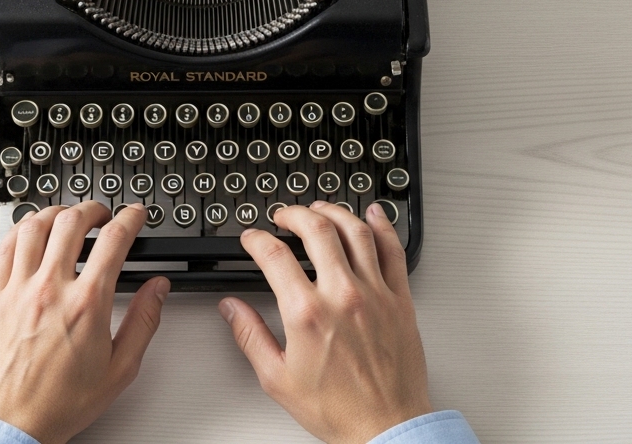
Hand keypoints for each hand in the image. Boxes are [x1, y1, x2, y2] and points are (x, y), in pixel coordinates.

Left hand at [0, 201, 168, 443]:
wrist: (13, 422)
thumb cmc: (60, 402)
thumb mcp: (120, 368)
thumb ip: (144, 322)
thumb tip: (158, 290)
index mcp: (87, 305)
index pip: (113, 240)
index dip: (129, 218)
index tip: (134, 215)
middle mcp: (51, 290)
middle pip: (72, 222)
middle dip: (93, 209)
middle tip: (103, 214)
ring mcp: (18, 290)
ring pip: (35, 226)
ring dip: (56, 212)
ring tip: (68, 216)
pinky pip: (5, 247)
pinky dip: (21, 229)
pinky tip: (31, 231)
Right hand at [219, 201, 431, 443]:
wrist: (386, 426)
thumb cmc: (338, 409)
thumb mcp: (278, 378)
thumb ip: (250, 336)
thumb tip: (232, 309)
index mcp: (307, 314)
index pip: (275, 256)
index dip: (257, 239)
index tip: (252, 238)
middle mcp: (343, 296)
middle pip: (316, 230)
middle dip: (294, 214)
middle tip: (283, 216)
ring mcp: (375, 293)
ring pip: (355, 231)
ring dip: (333, 211)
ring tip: (319, 209)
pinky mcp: (400, 299)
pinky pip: (393, 250)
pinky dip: (382, 226)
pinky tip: (372, 216)